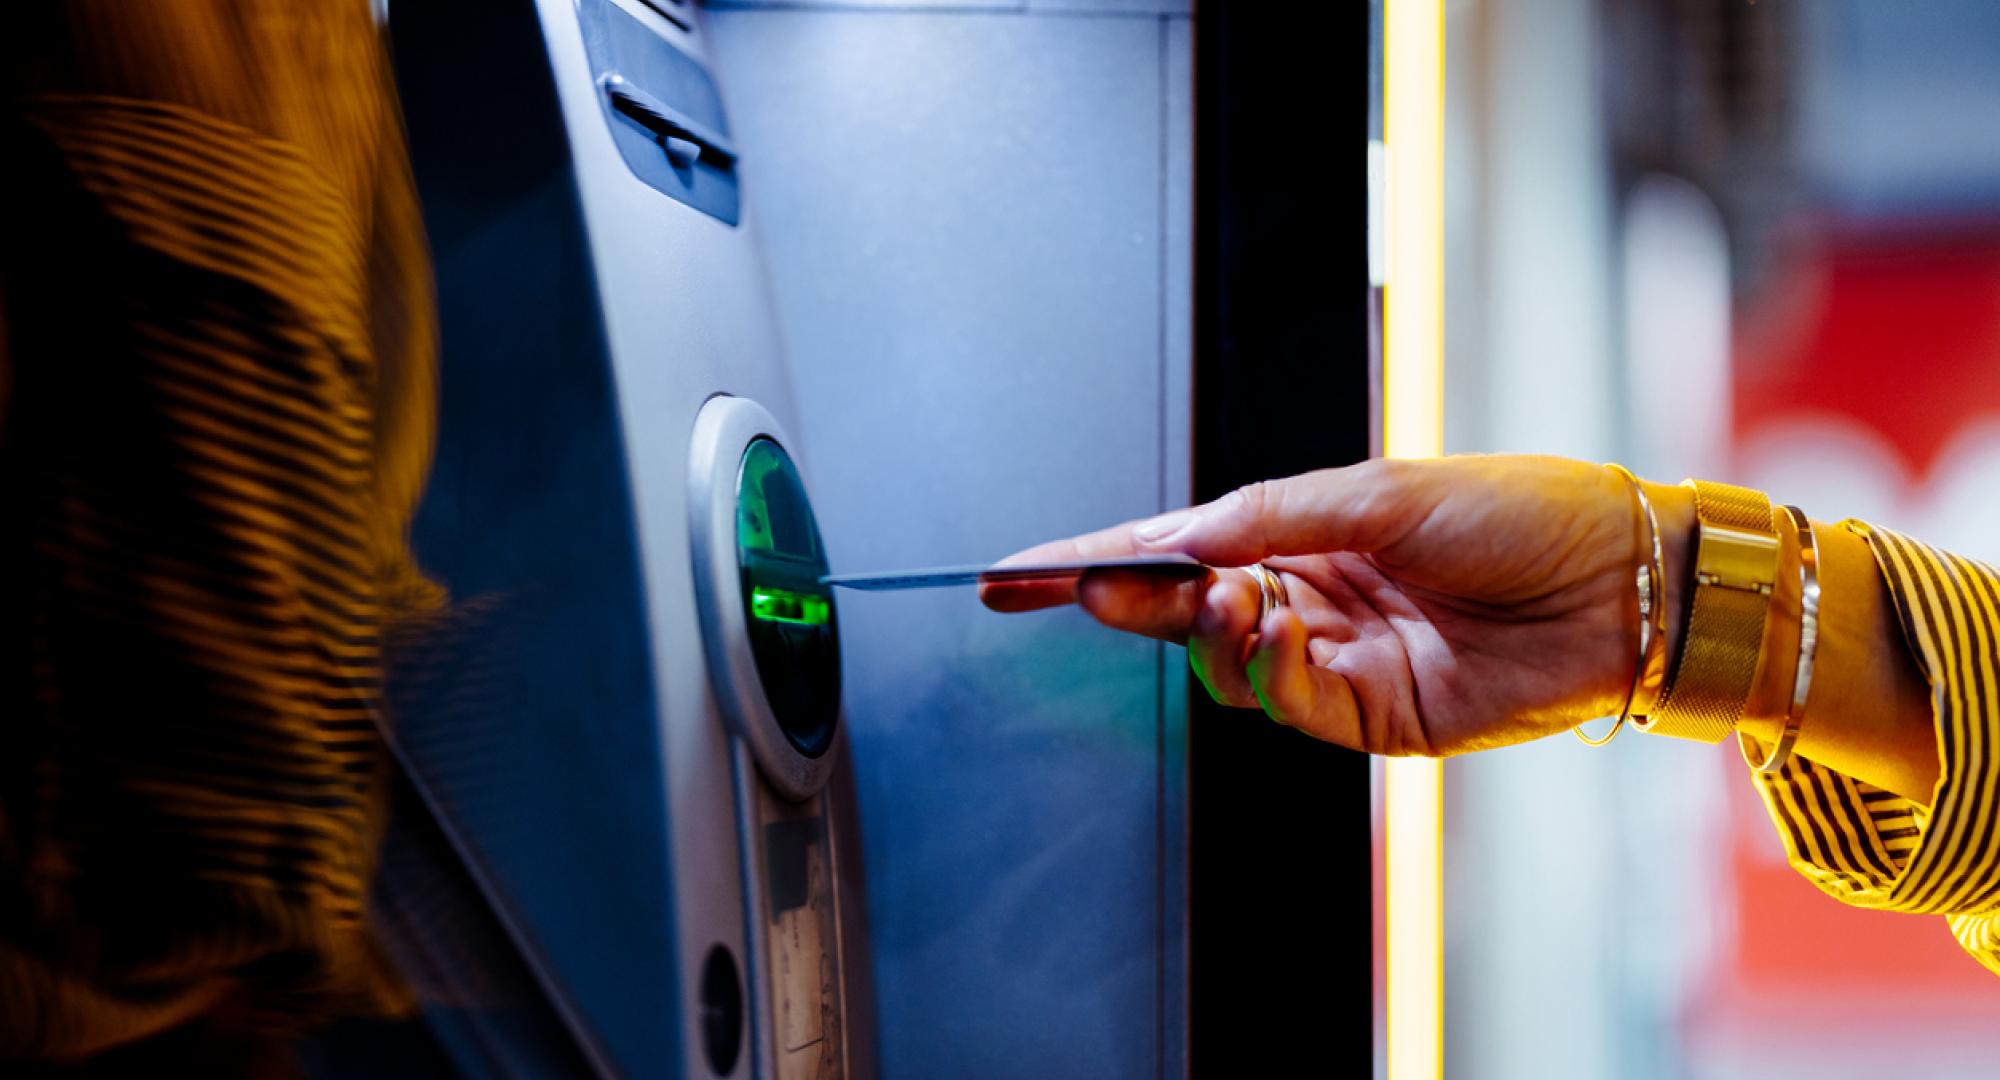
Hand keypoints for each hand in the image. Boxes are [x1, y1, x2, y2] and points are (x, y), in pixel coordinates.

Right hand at [982, 455, 1684, 756]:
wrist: (1628, 584)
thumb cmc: (1526, 511)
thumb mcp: (1384, 489)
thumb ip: (1269, 516)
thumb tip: (1176, 536)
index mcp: (1309, 531)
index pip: (1180, 547)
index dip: (1097, 559)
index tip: (1019, 571)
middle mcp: (1313, 595)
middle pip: (1186, 608)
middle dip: (1129, 598)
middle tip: (1082, 588)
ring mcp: (1339, 659)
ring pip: (1228, 661)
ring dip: (1206, 631)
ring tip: (1220, 596)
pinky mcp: (1372, 717)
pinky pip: (1289, 703)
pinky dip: (1267, 670)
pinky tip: (1276, 628)